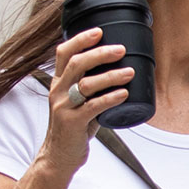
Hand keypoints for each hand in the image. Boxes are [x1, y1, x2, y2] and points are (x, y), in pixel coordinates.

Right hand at [40, 26, 133, 176]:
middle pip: (76, 64)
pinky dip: (110, 98)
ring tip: (130, 72)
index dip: (80, 39)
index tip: (99, 32)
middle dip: (100, 54)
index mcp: (58, 83)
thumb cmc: (73, 129)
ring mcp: (63, 107)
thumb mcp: (78, 103)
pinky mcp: (72, 123)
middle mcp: (58, 92)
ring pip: (86, 84)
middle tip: (121, 50)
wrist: (58, 157)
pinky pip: (93, 106)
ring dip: (110, 76)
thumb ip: (92, 90)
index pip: (64, 53)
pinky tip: (124, 93)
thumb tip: (120, 74)